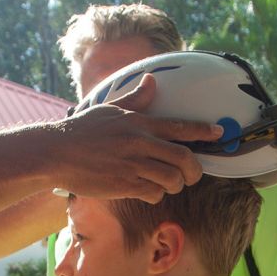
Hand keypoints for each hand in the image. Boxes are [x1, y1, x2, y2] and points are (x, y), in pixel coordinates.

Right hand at [53, 74, 215, 202]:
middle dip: (194, 170)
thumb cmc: (82, 130)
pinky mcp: (124, 184)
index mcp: (139, 123)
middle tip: (192, 175)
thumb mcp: (109, 109)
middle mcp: (141, 143)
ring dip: (174, 185)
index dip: (203, 131)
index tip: (219, 134)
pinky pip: (154, 193)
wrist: (56, 152)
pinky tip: (148, 191)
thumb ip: (134, 99)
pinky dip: (155, 194)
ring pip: (172, 179)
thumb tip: (152, 81)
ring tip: (168, 184)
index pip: (180, 126)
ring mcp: (133, 165)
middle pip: (184, 158)